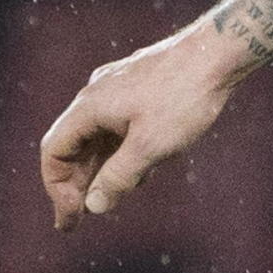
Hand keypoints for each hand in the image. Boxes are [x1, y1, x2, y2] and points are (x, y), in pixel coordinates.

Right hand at [40, 20, 252, 227]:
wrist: (218, 52)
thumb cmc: (184, 97)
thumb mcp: (150, 146)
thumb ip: (118, 178)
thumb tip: (93, 206)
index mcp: (89, 107)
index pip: (54, 152)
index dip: (57, 188)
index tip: (71, 216)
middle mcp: (95, 96)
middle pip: (72, 146)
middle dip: (76, 184)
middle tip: (79, 219)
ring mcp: (117, 89)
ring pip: (98, 137)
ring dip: (100, 169)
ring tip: (110, 198)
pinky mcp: (139, 88)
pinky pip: (118, 126)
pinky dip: (121, 151)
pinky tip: (141, 170)